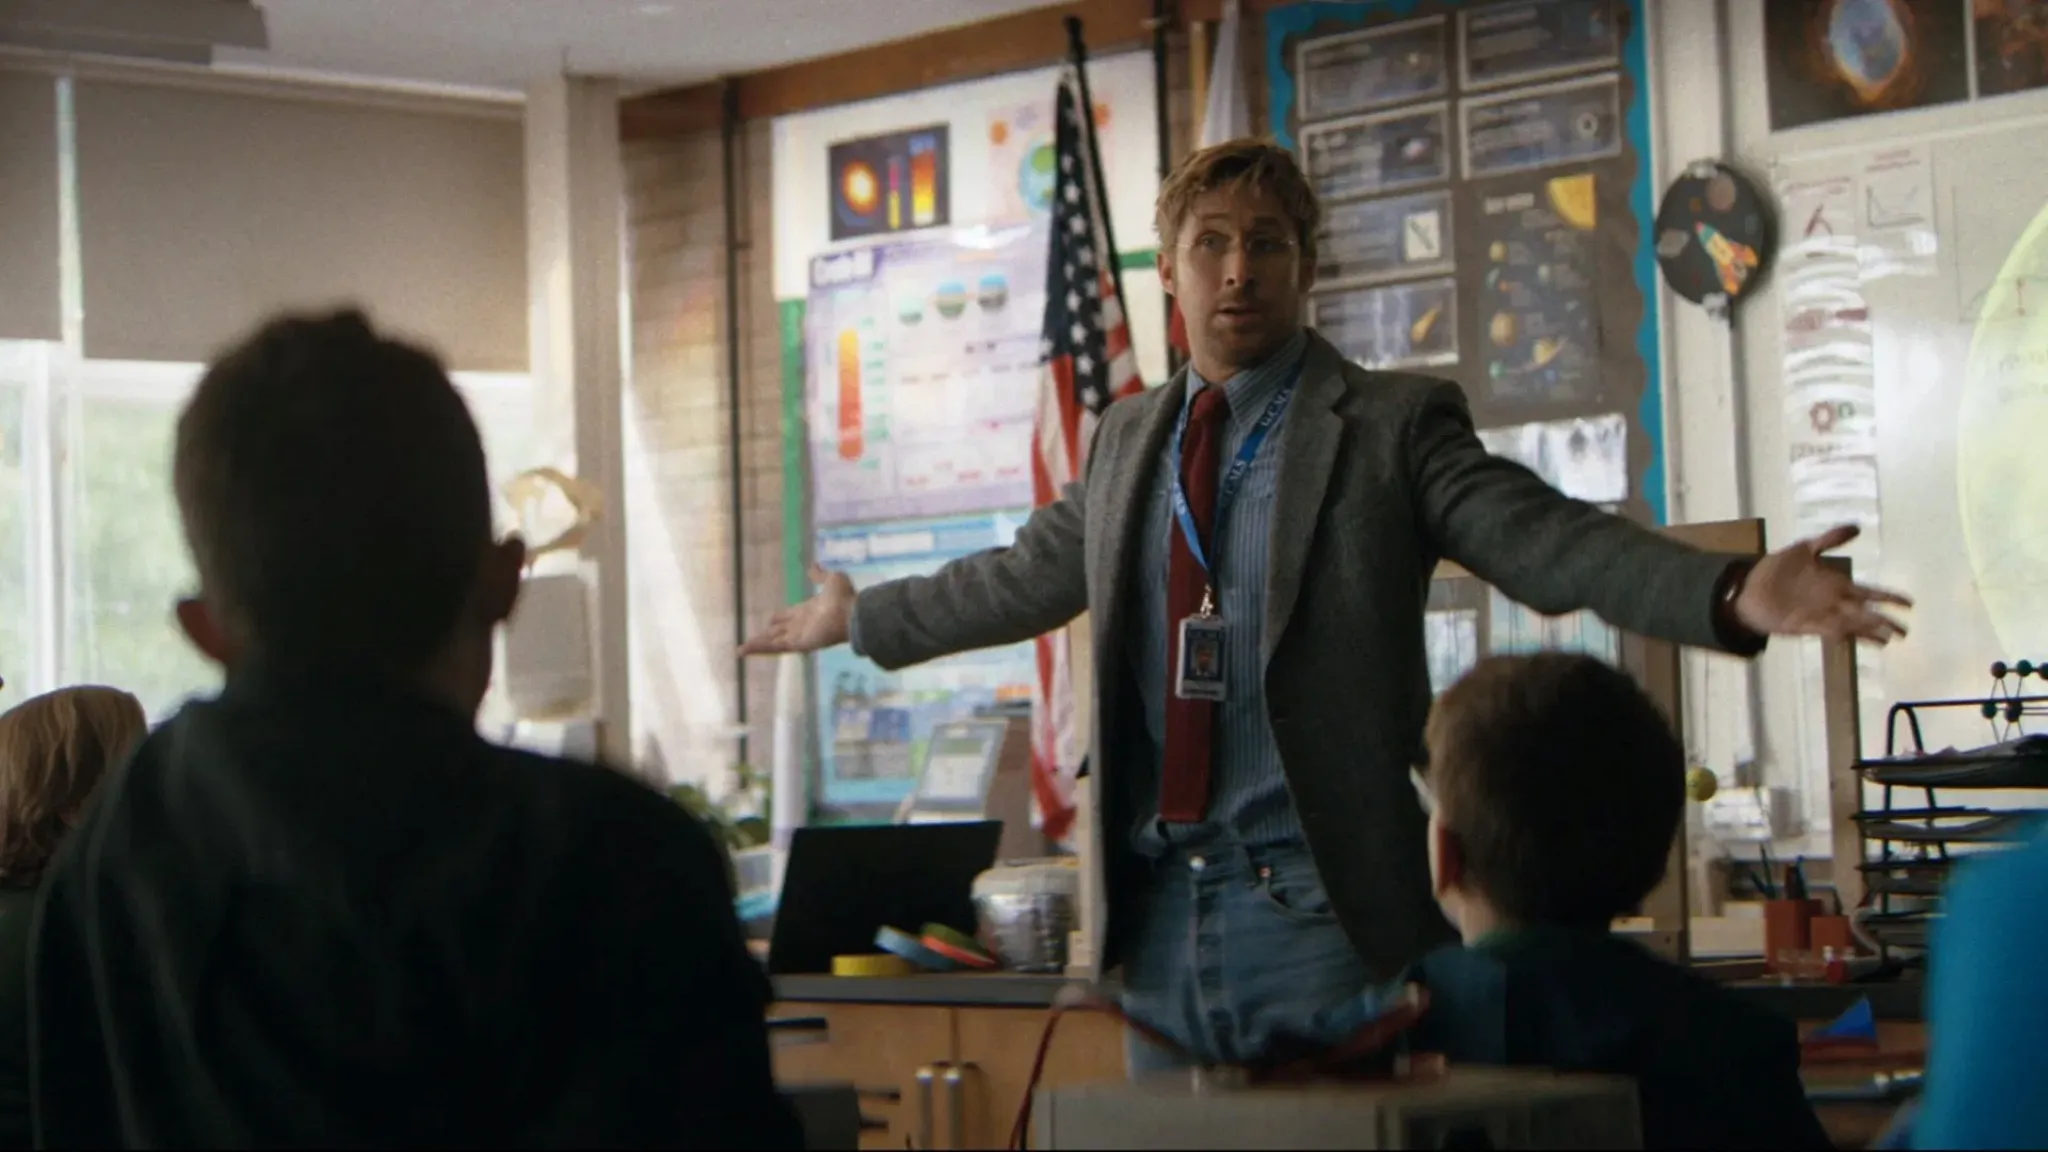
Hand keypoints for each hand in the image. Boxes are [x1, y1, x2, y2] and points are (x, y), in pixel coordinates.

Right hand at [737, 564, 856, 655]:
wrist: (853, 612)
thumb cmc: (845, 597)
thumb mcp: (832, 579)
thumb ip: (820, 575)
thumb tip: (814, 566)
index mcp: (808, 611)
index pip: (788, 616)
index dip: (779, 618)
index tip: (769, 619)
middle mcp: (802, 626)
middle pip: (778, 632)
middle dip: (765, 636)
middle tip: (750, 640)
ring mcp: (799, 636)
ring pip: (773, 642)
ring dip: (756, 645)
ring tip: (740, 650)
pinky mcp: (797, 644)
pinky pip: (774, 647)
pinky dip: (758, 649)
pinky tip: (744, 650)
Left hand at [1732, 524, 1911, 643]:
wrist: (1747, 586)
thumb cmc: (1777, 570)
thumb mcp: (1804, 549)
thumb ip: (1830, 539)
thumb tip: (1858, 527)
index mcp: (1836, 585)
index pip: (1870, 592)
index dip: (1889, 598)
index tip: (1910, 603)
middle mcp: (1833, 602)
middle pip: (1865, 613)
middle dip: (1885, 622)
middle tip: (1904, 632)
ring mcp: (1820, 615)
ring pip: (1850, 625)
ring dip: (1866, 631)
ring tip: (1885, 640)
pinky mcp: (1803, 625)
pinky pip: (1826, 631)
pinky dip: (1838, 633)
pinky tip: (1849, 636)